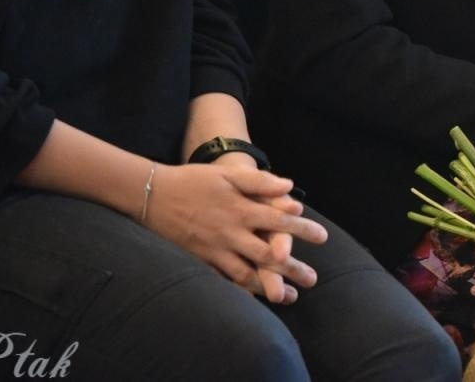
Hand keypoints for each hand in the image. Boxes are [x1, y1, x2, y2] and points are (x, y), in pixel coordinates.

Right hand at [145, 164, 327, 297]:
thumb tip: (290, 188)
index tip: (322, 237)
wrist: (152, 195)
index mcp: (241, 209)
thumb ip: (259, 181)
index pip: (279, 221)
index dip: (302, 230)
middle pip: (267, 253)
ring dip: (269, 285)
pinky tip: (254, 299)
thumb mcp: (228, 175)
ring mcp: (215, 250)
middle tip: (313, 280)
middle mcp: (230, 233)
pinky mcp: (200, 260)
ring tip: (290, 296)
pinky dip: (240, 292)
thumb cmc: (194, 181)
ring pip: (247, 273)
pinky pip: (224, 281)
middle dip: (292, 268)